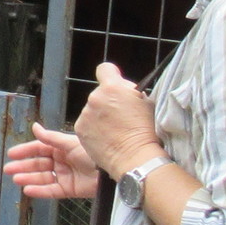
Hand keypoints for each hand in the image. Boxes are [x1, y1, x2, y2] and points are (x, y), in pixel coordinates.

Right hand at [5, 126, 91, 200]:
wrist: (110, 170)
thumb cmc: (93, 153)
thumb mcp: (70, 142)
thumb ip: (51, 138)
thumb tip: (35, 127)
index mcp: (62, 148)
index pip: (39, 148)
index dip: (26, 151)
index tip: (12, 154)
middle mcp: (61, 161)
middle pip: (39, 164)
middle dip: (23, 166)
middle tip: (8, 169)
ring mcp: (65, 176)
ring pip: (43, 178)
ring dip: (29, 178)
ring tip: (16, 179)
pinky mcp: (69, 189)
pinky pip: (51, 191)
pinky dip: (40, 191)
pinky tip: (28, 190)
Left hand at [73, 62, 163, 178]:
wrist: (134, 156)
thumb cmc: (145, 130)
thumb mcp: (145, 101)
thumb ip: (130, 91)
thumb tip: (123, 88)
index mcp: (112, 87)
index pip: (104, 68)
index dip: (111, 75)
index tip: (115, 84)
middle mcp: (95, 97)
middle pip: (100, 93)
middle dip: (108, 101)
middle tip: (121, 116)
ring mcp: (85, 114)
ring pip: (92, 109)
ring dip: (101, 116)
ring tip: (115, 130)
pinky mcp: (80, 129)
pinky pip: (86, 123)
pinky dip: (94, 128)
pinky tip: (107, 137)